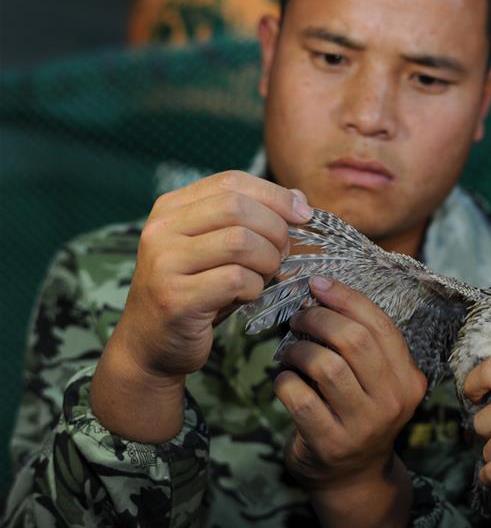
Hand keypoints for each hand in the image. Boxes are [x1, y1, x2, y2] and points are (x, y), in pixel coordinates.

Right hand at [92, 171, 311, 441]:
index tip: (303, 214)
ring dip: (268, 261)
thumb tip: (299, 199)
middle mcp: (161, 229)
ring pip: (241, 242)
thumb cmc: (197, 292)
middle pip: (237, 207)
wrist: (151, 345)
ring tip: (264, 276)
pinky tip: (246, 297)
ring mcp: (164, 263)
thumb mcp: (221, 250)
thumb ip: (253, 220)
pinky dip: (255, 288)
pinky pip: (236, 280)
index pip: (231, 181)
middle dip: (275, 229)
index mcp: (171, 208)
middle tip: (283, 253)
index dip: (274, 195)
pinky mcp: (175, 298)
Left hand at [275, 277, 426, 527]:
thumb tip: (321, 291)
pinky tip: (285, 380)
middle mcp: (393, 401)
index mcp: (408, 378)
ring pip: (326, 366)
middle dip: (318, 320)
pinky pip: (298, 398)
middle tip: (299, 318)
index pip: (379, 325)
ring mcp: (363, 425)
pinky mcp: (331, 443)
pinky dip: (284, 381)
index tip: (317, 285)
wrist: (353, 477)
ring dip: (298, 350)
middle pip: (353, 341)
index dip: (345, 298)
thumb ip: (361, 341)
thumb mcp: (376, 379)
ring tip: (290, 351)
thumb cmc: (358, 413)